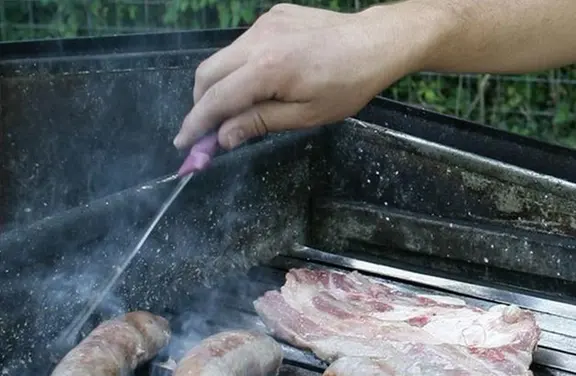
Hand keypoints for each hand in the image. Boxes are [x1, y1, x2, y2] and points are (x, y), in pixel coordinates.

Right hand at [173, 3, 441, 150]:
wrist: (376, 43)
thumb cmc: (348, 85)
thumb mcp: (306, 115)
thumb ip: (259, 123)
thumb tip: (223, 137)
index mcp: (266, 69)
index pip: (216, 99)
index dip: (196, 124)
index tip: (184, 144)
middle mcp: (258, 41)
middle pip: (207, 73)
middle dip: (201, 104)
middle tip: (207, 131)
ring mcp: (264, 24)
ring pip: (223, 57)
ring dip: (220, 84)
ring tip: (235, 109)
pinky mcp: (273, 16)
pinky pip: (244, 44)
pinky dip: (240, 66)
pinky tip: (259, 82)